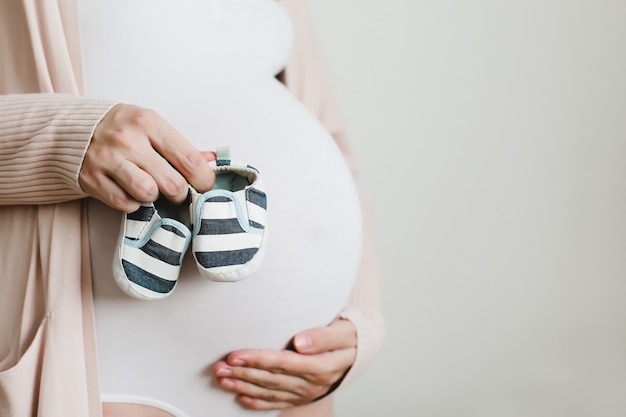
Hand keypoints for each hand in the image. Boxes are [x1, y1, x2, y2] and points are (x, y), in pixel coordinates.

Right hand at [80, 104, 214, 211]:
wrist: (71, 131)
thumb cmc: (122, 129)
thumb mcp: (151, 127)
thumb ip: (181, 146)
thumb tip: (211, 160)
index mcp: (148, 123)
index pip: (189, 159)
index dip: (203, 179)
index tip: (204, 185)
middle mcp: (128, 140)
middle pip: (171, 183)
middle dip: (179, 193)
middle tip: (176, 190)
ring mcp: (108, 160)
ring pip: (148, 194)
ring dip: (154, 197)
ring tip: (150, 188)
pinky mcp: (92, 179)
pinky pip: (125, 204)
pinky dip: (132, 203)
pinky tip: (130, 191)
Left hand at [213, 319, 356, 410]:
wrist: (361, 351)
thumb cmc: (350, 335)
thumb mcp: (344, 331)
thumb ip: (323, 336)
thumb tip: (300, 342)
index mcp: (321, 366)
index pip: (283, 363)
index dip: (257, 359)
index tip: (235, 355)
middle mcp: (311, 383)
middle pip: (271, 379)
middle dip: (242, 374)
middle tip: (217, 368)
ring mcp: (306, 393)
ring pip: (270, 392)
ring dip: (243, 387)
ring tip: (221, 380)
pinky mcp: (301, 397)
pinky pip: (277, 403)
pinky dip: (257, 402)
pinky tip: (240, 398)